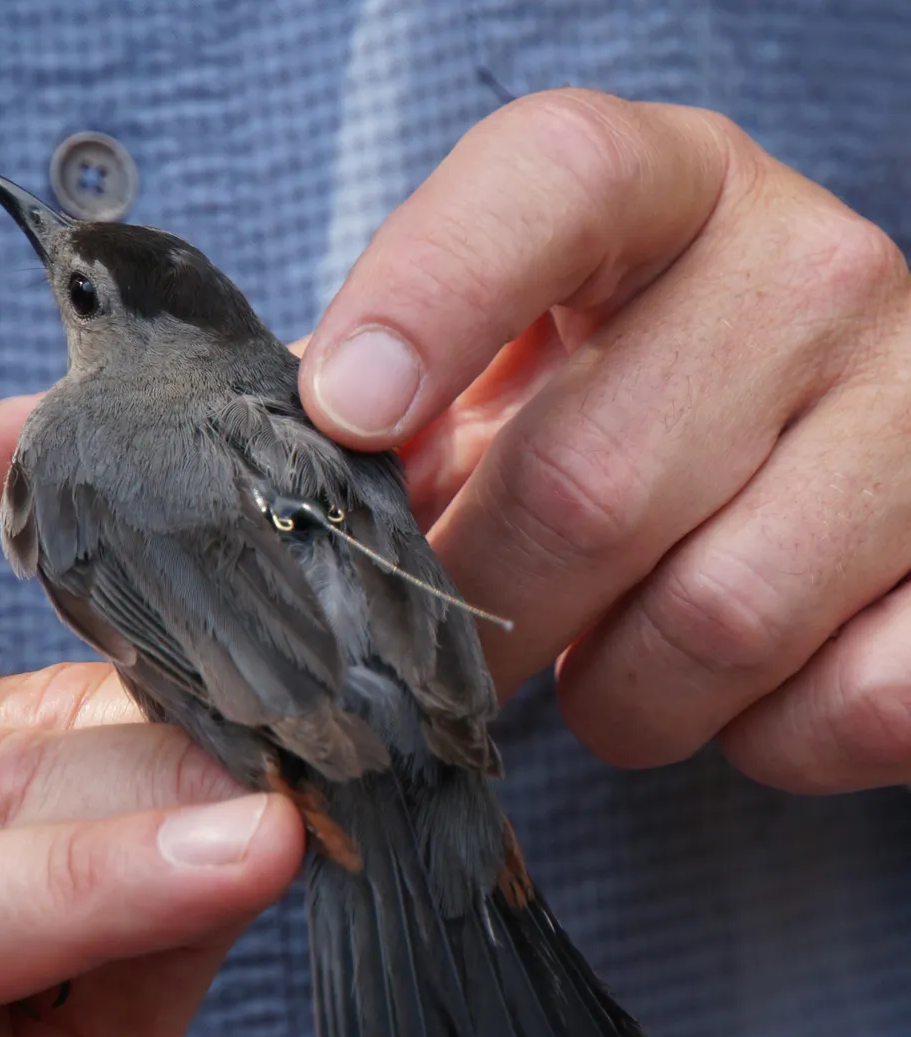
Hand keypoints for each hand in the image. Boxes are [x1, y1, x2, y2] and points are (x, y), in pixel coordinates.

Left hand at [296, 88, 910, 794]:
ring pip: (712, 625)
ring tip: (602, 660)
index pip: (552, 185)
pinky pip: (845, 707)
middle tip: (454, 647)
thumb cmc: (619, 403)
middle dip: (486, 612)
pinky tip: (732, 691)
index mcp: (666, 195)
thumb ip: (400, 397)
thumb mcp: (507, 361)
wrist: (813, 441)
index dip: (430, 294)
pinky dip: (757, 738)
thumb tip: (303, 472)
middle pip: (590, 487)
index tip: (343, 411)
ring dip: (617, 691)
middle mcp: (810, 276)